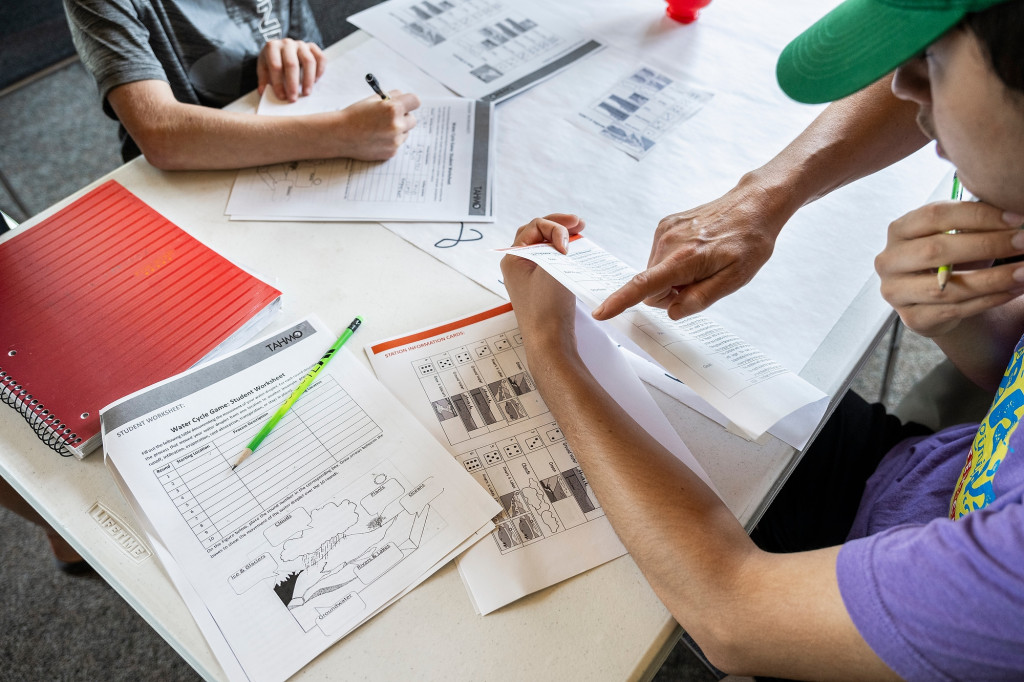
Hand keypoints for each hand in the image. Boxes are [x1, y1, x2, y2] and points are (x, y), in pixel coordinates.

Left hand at [257, 39, 325, 101]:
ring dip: (308, 80)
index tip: (281, 97)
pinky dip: (319, 71)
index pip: (275, 66)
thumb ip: (263, 80)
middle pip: (292, 64)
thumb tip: (263, 92)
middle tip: (293, 99)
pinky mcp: (312, 47)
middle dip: (293, 84)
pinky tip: (315, 81)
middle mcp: (287, 43)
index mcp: (272, 47)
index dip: (278, 83)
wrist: (281, 49)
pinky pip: (320, 58)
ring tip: (306, 93)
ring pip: (309, 61)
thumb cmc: (273, 61)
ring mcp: (301, 44)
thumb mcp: (264, 68)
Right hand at [335, 93, 421, 160]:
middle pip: (412, 119)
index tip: (405, 103)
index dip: (409, 102)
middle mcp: (397, 125)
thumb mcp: (372, 100)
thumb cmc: (355, 115)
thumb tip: (403, 97)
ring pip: (405, 132)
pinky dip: (390, 140)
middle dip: (403, 117)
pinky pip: (397, 143)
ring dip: (398, 130)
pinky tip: (376, 138)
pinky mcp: (391, 152)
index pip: (415, 101)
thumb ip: (391, 97)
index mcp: (393, 109)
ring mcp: (395, 141)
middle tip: (389, 117)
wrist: (341, 135)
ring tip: (379, 128)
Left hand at [501, 215, 584, 356]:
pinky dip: (562, 255)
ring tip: (580, 235)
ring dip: (561, 239)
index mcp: (513, 258)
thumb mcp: (550, 267)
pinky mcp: (540, 288)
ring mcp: (528, 278)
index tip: (568, 243)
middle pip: (536, 233)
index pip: (535, 226)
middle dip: (558, 225)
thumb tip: (564, 237)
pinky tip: (576, 256)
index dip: (555, 227)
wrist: (549, 342)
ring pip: (544, 248)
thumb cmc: (546, 309)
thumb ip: (556, 245)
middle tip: (579, 224)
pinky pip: (550, 263)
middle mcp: (517, 266)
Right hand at [592, 183, 786, 320]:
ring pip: (655, 272)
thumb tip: (672, 311)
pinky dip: (673, 262)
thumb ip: (701, 298)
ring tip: (703, 264)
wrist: (755, 204)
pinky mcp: (666, 224)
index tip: (601, 312)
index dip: (621, 301)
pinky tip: (697, 252)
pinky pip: (660, 256)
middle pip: (651, 286)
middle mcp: (668, 242)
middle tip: (701, 283)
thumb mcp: (735, 279)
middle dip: (669, 293)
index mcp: (684, 259)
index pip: (644, 285)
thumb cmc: (749, 241)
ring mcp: (665, 231)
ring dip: (673, 277)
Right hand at [875, 201, 1023, 337]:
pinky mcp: (912, 318)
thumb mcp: (955, 234)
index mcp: (899, 230)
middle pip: (936, 250)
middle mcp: (889, 261)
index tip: (1017, 219)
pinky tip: (1013, 290)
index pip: (935, 215)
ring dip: (994, 279)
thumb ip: (974, 222)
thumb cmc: (947, 257)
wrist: (930, 298)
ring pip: (947, 287)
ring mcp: (896, 292)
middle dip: (988, 245)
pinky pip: (955, 310)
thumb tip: (1014, 214)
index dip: (978, 216)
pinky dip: (989, 300)